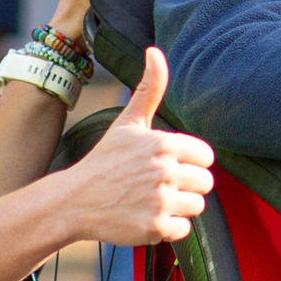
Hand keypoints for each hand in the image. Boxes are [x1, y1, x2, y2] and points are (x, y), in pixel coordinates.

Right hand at [68, 47, 214, 245]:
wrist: (73, 201)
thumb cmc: (105, 160)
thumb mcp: (128, 122)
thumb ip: (149, 88)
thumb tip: (155, 51)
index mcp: (164, 144)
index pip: (206, 157)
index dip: (189, 162)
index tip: (167, 165)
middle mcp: (165, 171)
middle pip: (205, 183)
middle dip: (186, 186)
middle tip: (156, 186)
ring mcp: (160, 201)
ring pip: (197, 207)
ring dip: (178, 207)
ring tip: (151, 201)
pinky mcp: (155, 228)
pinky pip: (184, 230)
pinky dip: (168, 228)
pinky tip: (146, 217)